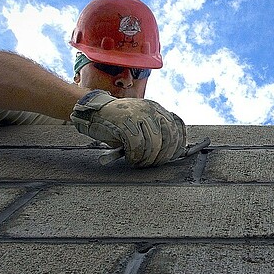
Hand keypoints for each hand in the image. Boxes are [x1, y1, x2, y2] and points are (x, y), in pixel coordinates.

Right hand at [70, 90, 186, 167]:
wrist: (94, 112)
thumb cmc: (119, 123)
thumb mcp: (141, 124)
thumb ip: (156, 133)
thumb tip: (172, 153)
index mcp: (157, 109)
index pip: (177, 126)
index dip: (178, 144)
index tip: (174, 156)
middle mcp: (151, 110)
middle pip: (169, 136)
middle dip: (163, 155)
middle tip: (152, 164)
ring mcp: (138, 114)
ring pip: (154, 143)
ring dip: (148, 158)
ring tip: (139, 163)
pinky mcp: (125, 121)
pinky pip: (137, 144)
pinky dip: (135, 156)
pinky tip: (131, 159)